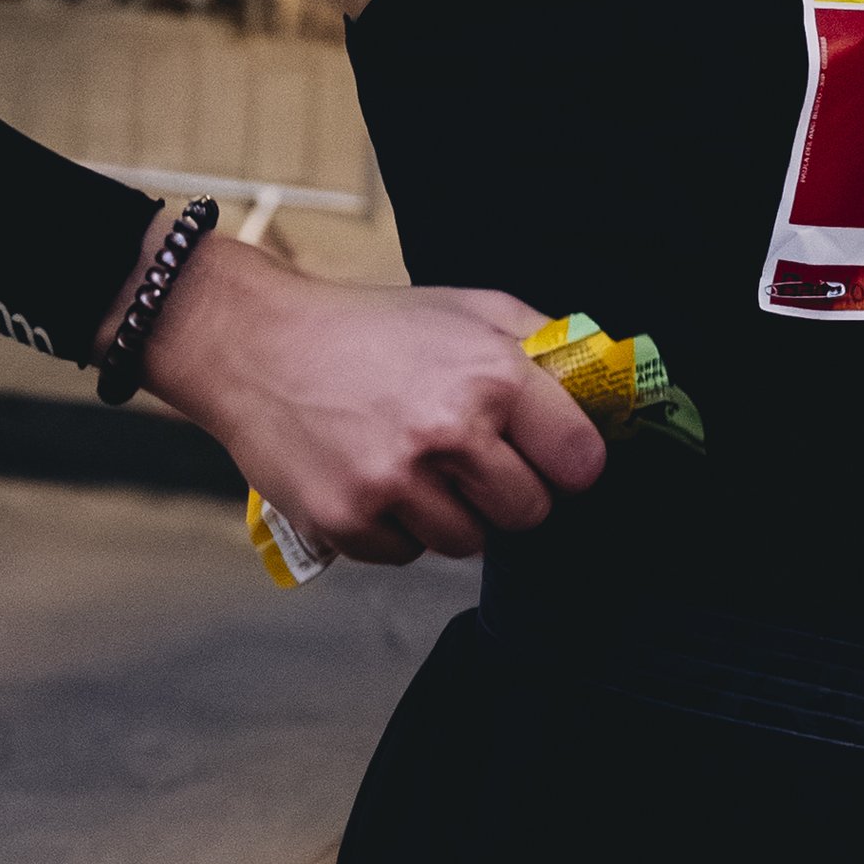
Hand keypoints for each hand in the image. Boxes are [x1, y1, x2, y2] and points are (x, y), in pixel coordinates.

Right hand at [133, 232, 607, 563]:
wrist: (256, 343)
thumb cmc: (370, 326)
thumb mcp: (469, 308)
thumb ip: (543, 347)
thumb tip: (606, 393)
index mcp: (492, 374)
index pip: (581, 461)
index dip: (567, 462)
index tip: (551, 458)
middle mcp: (448, 430)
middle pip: (528, 512)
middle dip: (507, 491)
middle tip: (470, 460)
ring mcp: (395, 481)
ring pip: (468, 542)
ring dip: (450, 513)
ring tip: (413, 463)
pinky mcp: (348, 520)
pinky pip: (405, 555)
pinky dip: (394, 528)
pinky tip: (371, 478)